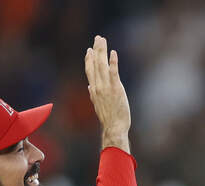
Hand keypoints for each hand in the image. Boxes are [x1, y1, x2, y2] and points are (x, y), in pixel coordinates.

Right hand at [84, 35, 130, 152]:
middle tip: (98, 38)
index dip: (89, 60)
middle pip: (95, 64)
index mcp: (94, 90)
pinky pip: (113, 72)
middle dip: (96, 50)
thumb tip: (90, 88)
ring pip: (102, 65)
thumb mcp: (98, 105)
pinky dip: (112, 62)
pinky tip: (113, 52)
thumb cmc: (109, 118)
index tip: (89, 50)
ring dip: (102, 51)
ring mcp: (106, 87)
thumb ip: (93, 95)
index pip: (90, 71)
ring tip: (102, 40)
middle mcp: (98, 86)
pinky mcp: (116, 89)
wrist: (114, 127)